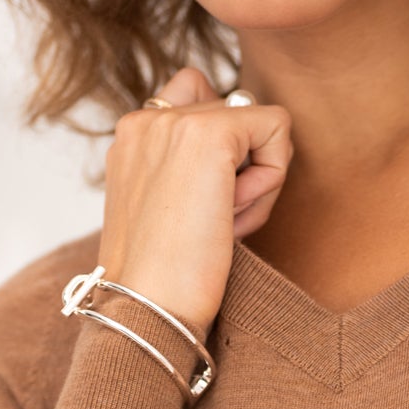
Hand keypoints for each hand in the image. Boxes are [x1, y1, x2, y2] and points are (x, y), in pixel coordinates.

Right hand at [98, 65, 292, 334]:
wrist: (147, 308)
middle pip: (234, 111)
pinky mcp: (209, 134)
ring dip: (258, 176)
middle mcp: (146, 120)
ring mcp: (174, 122)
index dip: (222, 152)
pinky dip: (271, 177)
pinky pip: (277, 128)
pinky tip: (235, 216)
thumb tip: (262, 127)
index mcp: (131, 138)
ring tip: (221, 222)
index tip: (202, 204)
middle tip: (214, 221)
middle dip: (241, 167)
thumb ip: (194, 165)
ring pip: (258, 122)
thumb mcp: (169, 207)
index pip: (198, 99)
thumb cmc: (165, 277)